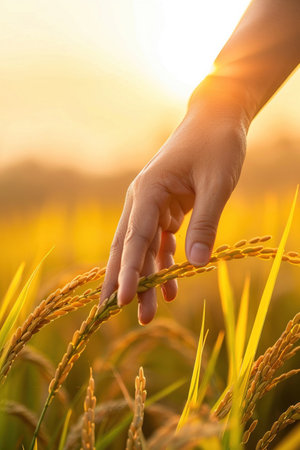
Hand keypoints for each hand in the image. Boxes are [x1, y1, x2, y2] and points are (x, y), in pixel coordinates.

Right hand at [100, 81, 248, 324]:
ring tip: (149, 314)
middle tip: (112, 315)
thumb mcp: (217, 184)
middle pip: (128, 248)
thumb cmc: (217, 145)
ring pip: (145, 250)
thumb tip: (196, 266)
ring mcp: (153, 205)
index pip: (135, 239)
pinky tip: (171, 287)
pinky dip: (165, 264)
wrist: (217, 118)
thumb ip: (206, 224)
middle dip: (123, 281)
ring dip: (146, 279)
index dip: (129, 273)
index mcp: (148, 191)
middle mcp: (143, 200)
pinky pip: (162, 242)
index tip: (124, 301)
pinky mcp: (167, 209)